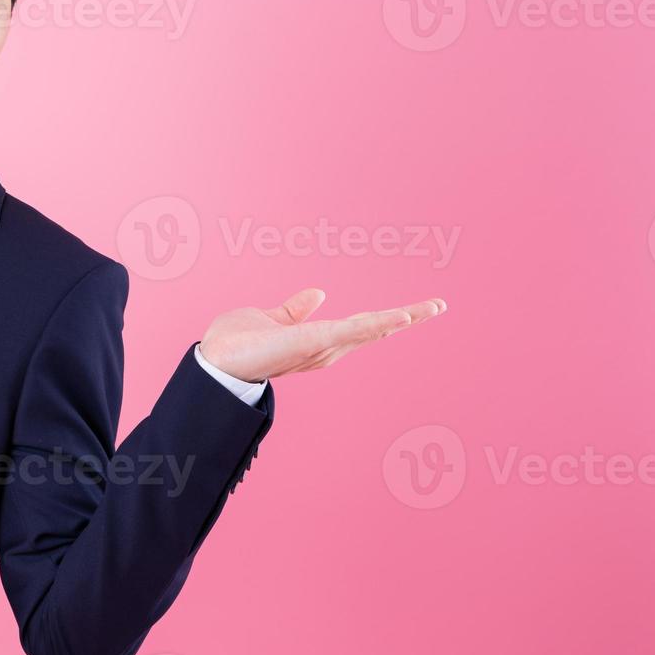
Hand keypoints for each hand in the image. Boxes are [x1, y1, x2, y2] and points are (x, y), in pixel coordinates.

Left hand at [200, 288, 445, 382]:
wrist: (216, 361)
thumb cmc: (236, 344)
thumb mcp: (273, 318)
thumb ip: (296, 309)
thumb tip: (319, 293)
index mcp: (318, 342)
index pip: (360, 327)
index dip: (387, 319)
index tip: (414, 311)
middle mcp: (325, 349)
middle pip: (373, 330)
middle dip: (407, 318)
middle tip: (438, 305)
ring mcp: (322, 347)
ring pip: (371, 329)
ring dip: (403, 317)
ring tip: (433, 306)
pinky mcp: (316, 343)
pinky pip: (353, 330)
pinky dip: (378, 324)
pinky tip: (402, 317)